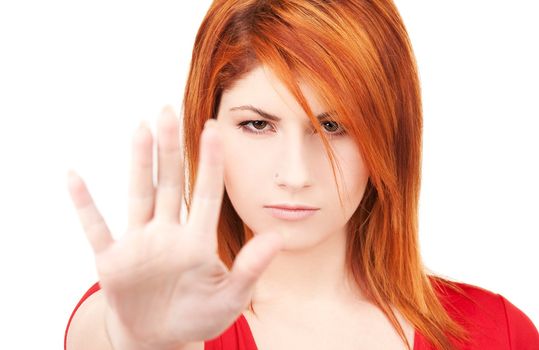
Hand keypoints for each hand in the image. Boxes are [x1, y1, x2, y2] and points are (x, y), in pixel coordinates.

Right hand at [66, 106, 282, 348]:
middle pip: (169, 184)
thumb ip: (250, 268)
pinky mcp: (112, 261)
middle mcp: (167, 234)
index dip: (211, 163)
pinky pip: (96, 228)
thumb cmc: (198, 316)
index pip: (206, 194)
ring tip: (140, 128)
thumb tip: (278, 237)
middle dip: (170, 149)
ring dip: (138, 163)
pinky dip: (85, 205)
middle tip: (168, 111)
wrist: (159, 339)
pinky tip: (73, 176)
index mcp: (197, 242)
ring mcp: (139, 245)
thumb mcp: (230, 297)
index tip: (214, 129)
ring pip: (139, 195)